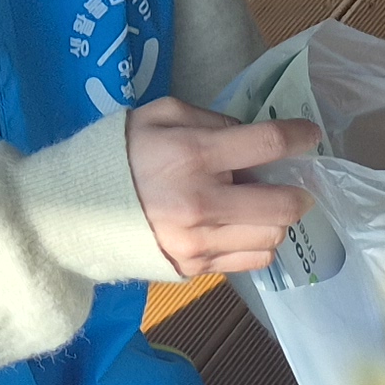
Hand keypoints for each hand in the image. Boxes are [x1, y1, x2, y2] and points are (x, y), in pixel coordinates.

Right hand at [124, 96, 319, 276]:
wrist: (74, 213)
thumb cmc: (120, 155)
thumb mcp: (160, 115)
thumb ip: (210, 121)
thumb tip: (251, 138)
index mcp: (192, 156)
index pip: (266, 145)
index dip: (299, 137)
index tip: (311, 135)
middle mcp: (202, 204)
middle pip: (282, 207)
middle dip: (298, 193)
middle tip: (292, 183)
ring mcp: (199, 243)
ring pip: (271, 240)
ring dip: (275, 221)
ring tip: (258, 206)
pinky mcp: (195, 269)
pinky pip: (250, 262)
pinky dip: (256, 243)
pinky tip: (241, 227)